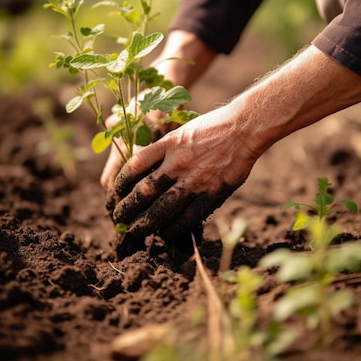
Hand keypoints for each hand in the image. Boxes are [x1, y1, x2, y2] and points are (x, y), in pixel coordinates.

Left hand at [110, 105, 257, 240]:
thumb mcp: (181, 131)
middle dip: (128, 209)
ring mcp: (194, 180)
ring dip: (146, 223)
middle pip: (144, 192)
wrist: (243, 128)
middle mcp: (178, 163)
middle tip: (119, 218)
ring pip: (162, 209)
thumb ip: (164, 149)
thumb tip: (145, 166)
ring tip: (136, 230)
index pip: (134, 166)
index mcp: (168, 144)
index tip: (116, 192)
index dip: (122, 182)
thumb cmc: (212, 127)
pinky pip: (188, 217)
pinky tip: (165, 233)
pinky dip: (173, 228)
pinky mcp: (211, 193)